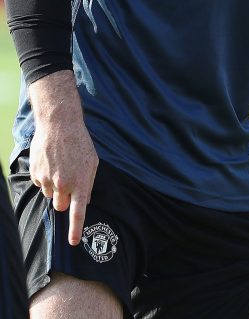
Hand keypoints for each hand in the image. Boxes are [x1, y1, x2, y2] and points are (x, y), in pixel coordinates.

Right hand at [28, 72, 98, 245]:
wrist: (60, 125)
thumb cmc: (80, 143)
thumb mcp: (92, 163)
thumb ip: (88, 183)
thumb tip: (85, 201)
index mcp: (81, 182)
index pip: (78, 211)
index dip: (75, 228)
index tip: (73, 242)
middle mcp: (64, 184)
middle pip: (60, 206)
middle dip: (64, 200)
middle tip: (68, 183)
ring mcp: (48, 180)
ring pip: (50, 195)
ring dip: (55, 187)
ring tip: (61, 167)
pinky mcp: (36, 174)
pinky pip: (41, 184)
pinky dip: (45, 178)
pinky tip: (51, 163)